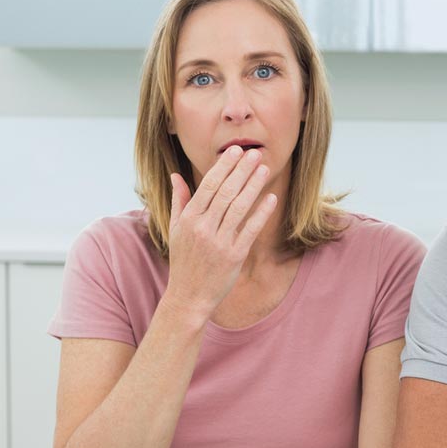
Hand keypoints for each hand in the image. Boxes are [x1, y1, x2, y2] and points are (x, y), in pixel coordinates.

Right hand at [164, 146, 277, 319]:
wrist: (189, 296)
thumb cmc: (183, 261)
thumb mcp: (175, 230)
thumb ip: (179, 201)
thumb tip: (176, 175)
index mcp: (188, 219)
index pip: (208, 185)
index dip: (224, 166)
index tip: (236, 151)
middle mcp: (203, 228)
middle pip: (226, 192)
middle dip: (242, 170)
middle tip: (255, 153)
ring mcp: (219, 242)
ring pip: (239, 207)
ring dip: (253, 185)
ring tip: (264, 169)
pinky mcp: (234, 256)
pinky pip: (251, 230)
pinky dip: (261, 213)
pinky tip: (271, 198)